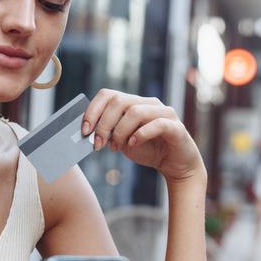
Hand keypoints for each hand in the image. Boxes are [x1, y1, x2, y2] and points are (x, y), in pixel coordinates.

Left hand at [82, 89, 205, 183]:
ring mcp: (164, 113)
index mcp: (133, 103)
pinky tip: (133, 144)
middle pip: (118, 101)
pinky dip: (141, 134)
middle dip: (103, 124)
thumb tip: (88, 132)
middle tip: (98, 144)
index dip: (92, 111)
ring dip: (120, 131)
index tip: (84, 131)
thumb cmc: (146, 150)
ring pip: (136, 111)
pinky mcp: (176, 127)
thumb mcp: (121, 141)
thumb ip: (108, 133)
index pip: (107, 95)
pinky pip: (157, 124)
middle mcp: (148, 103)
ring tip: (117, 147)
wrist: (174, 165)